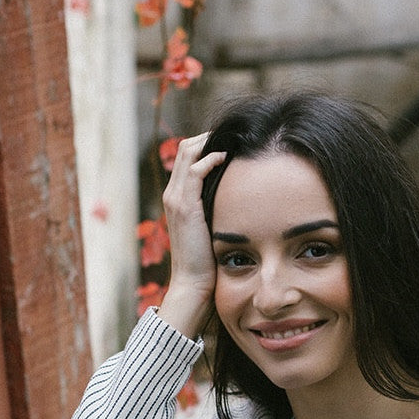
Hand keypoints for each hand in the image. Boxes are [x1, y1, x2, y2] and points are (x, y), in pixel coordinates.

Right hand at [157, 133, 225, 337]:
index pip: (188, 157)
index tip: (232, 142)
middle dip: (210, 137)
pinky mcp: (184, 206)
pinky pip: (194, 170)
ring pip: (188, 152)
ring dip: (211, 142)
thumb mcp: (215, 228)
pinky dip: (210, 159)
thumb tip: (246, 198)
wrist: (195, 284)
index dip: (208, 144)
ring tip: (234, 140)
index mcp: (178, 198)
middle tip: (236, 135)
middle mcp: (173, 194)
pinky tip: (228, 158)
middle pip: (186, 148)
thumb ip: (222, 210)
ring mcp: (176, 199)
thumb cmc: (210, 261)